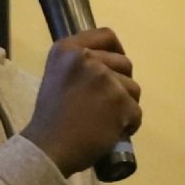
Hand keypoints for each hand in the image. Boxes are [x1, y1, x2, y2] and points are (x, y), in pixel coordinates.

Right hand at [24, 26, 142, 176]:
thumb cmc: (51, 118)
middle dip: (121, 83)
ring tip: (105, 120)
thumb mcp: (57, 76)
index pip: (106, 35)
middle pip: (125, 63)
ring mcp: (105, 80)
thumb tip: (109, 64)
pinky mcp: (120, 102)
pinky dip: (128, 125)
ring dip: (125, 106)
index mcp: (68, 50)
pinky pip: (136, 112)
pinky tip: (110, 132)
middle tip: (105, 103)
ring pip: (133, 88)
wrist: (48, 148)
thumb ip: (79, 65)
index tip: (114, 67)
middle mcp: (87, 59)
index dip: (116, 51)